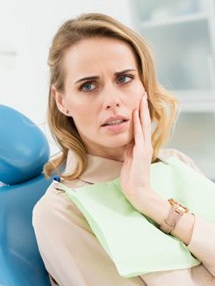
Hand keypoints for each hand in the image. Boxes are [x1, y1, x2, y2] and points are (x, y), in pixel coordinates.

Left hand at [120, 92, 154, 212]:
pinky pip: (139, 137)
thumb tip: (127, 139)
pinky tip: (136, 116)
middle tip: (143, 95)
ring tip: (142, 100)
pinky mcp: (141, 154)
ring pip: (144, 127)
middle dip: (143, 109)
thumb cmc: (132, 177)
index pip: (142, 127)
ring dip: (142, 113)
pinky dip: (138, 126)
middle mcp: (145, 146)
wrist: (137, 190)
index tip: (139, 102)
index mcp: (142, 147)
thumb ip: (129, 148)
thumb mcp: (129, 159)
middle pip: (145, 123)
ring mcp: (144, 149)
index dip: (141, 114)